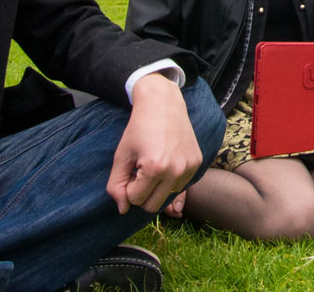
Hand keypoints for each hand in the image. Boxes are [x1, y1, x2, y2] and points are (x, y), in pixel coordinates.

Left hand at [107, 74, 202, 213]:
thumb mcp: (121, 155)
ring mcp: (189, 167)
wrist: (163, 103)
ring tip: (153, 165)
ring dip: (157, 188)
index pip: (136, 200)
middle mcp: (175, 170)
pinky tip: (166, 161)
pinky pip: (180, 186)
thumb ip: (116, 185)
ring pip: (168, 197)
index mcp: (154, 168)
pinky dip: (170, 180)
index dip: (128, 188)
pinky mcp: (197, 163)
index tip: (130, 170)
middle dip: (142, 194)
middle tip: (139, 172)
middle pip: (153, 206)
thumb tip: (122, 210)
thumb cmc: (139, 128)